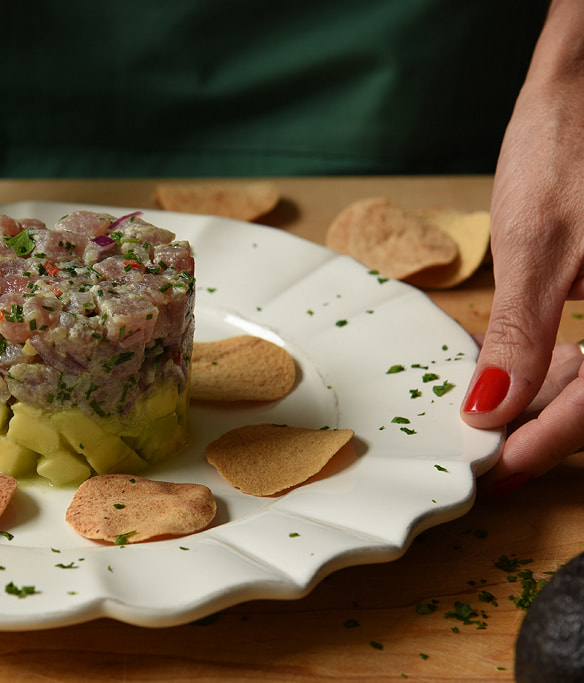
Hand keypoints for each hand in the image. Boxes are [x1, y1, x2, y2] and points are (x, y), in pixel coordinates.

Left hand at [461, 0, 583, 493]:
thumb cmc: (573, 143)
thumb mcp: (537, 243)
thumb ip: (522, 332)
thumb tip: (493, 408)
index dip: (551, 443)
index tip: (502, 472)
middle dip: (548, 421)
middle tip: (492, 448)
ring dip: (551, 392)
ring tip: (495, 414)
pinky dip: (559, 356)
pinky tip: (521, 367)